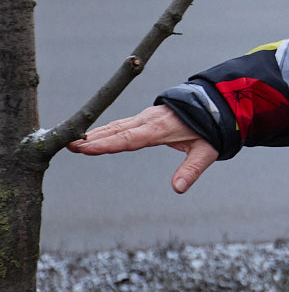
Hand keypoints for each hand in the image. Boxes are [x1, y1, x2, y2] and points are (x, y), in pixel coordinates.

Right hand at [68, 105, 217, 193]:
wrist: (217, 102)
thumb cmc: (212, 127)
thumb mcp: (207, 151)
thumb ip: (191, 170)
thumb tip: (178, 189)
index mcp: (160, 128)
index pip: (129, 138)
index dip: (106, 144)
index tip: (85, 147)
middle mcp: (149, 120)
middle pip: (117, 131)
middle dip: (92, 139)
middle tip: (68, 145)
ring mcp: (147, 116)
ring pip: (117, 126)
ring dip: (95, 134)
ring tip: (72, 142)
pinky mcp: (146, 117)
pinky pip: (122, 123)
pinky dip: (105, 130)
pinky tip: (92, 135)